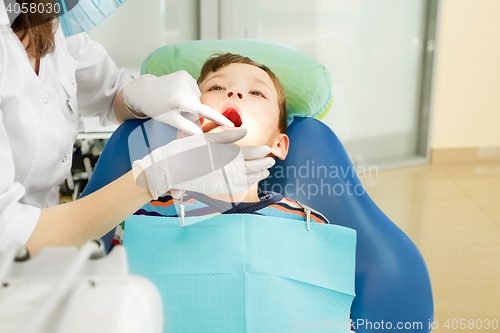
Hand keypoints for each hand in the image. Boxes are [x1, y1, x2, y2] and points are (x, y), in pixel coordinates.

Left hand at [122, 71, 232, 134]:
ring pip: (196, 97)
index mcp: (182, 101)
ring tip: (176, 103)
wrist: (144, 91)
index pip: (205, 112)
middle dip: (193, 112)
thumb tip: (201, 134)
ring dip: (191, 103)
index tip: (231, 124)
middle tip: (179, 114)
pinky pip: (193, 88)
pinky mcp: (184, 74)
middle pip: (199, 106)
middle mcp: (186, 88)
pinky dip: (188, 93)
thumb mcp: (171, 120)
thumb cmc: (156, 108)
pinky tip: (177, 94)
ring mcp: (186, 79)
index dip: (219, 119)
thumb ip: (188, 128)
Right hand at [132, 128, 274, 199]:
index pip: (249, 153)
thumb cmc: (186, 149)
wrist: (170, 168)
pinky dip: (247, 184)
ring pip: (247, 179)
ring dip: (258, 175)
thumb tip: (245, 131)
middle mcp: (227, 167)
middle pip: (252, 167)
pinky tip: (251, 181)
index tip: (268, 149)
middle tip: (271, 162)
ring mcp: (223, 179)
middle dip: (263, 164)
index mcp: (225, 153)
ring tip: (265, 172)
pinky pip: (238, 188)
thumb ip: (228, 136)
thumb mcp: (207, 138)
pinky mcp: (218, 188)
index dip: (261, 151)